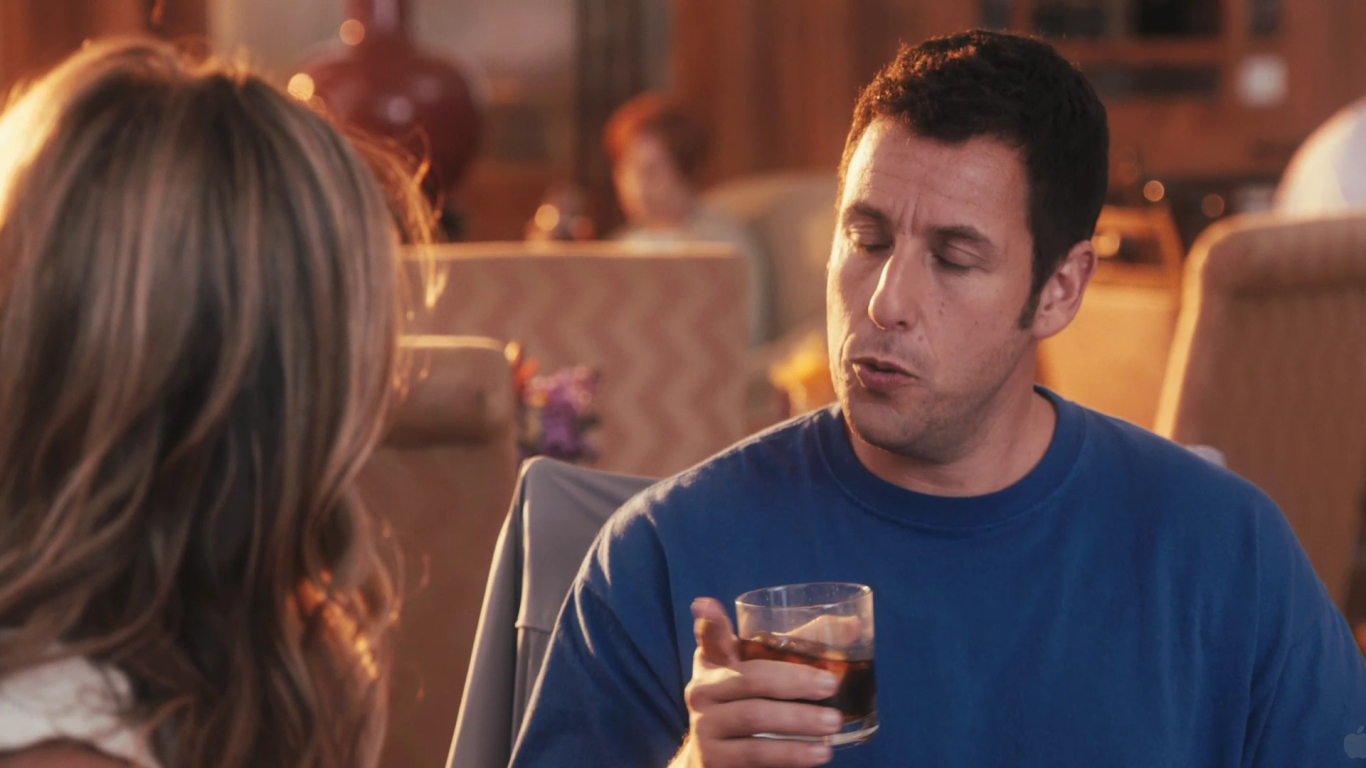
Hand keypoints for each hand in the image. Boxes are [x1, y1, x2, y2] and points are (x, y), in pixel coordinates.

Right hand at [670, 598, 841, 767]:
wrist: (717, 761)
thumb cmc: (747, 706)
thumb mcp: (760, 675)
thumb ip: (798, 646)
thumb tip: (853, 626)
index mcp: (713, 663)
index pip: (710, 637)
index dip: (710, 622)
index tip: (708, 605)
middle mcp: (701, 691)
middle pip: (749, 678)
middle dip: (793, 680)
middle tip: (832, 684)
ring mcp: (704, 727)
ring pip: (754, 717)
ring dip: (799, 720)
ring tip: (835, 723)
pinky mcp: (715, 760)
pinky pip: (756, 754)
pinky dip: (791, 753)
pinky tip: (818, 754)